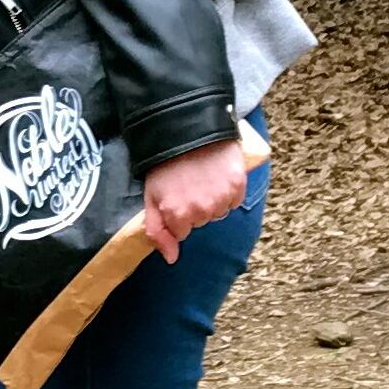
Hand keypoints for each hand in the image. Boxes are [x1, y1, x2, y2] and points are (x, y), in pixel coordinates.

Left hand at [139, 136, 250, 263]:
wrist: (189, 129)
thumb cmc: (165, 163)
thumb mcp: (150, 196)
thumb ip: (157, 231)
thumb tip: (171, 259)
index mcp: (177, 215)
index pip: (181, 233)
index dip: (177, 215)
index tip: (174, 196)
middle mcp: (201, 212)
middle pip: (200, 222)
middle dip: (194, 207)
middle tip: (187, 183)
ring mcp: (221, 200)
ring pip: (218, 212)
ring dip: (212, 199)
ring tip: (202, 177)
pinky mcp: (238, 187)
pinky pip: (234, 201)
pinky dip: (227, 191)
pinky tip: (216, 175)